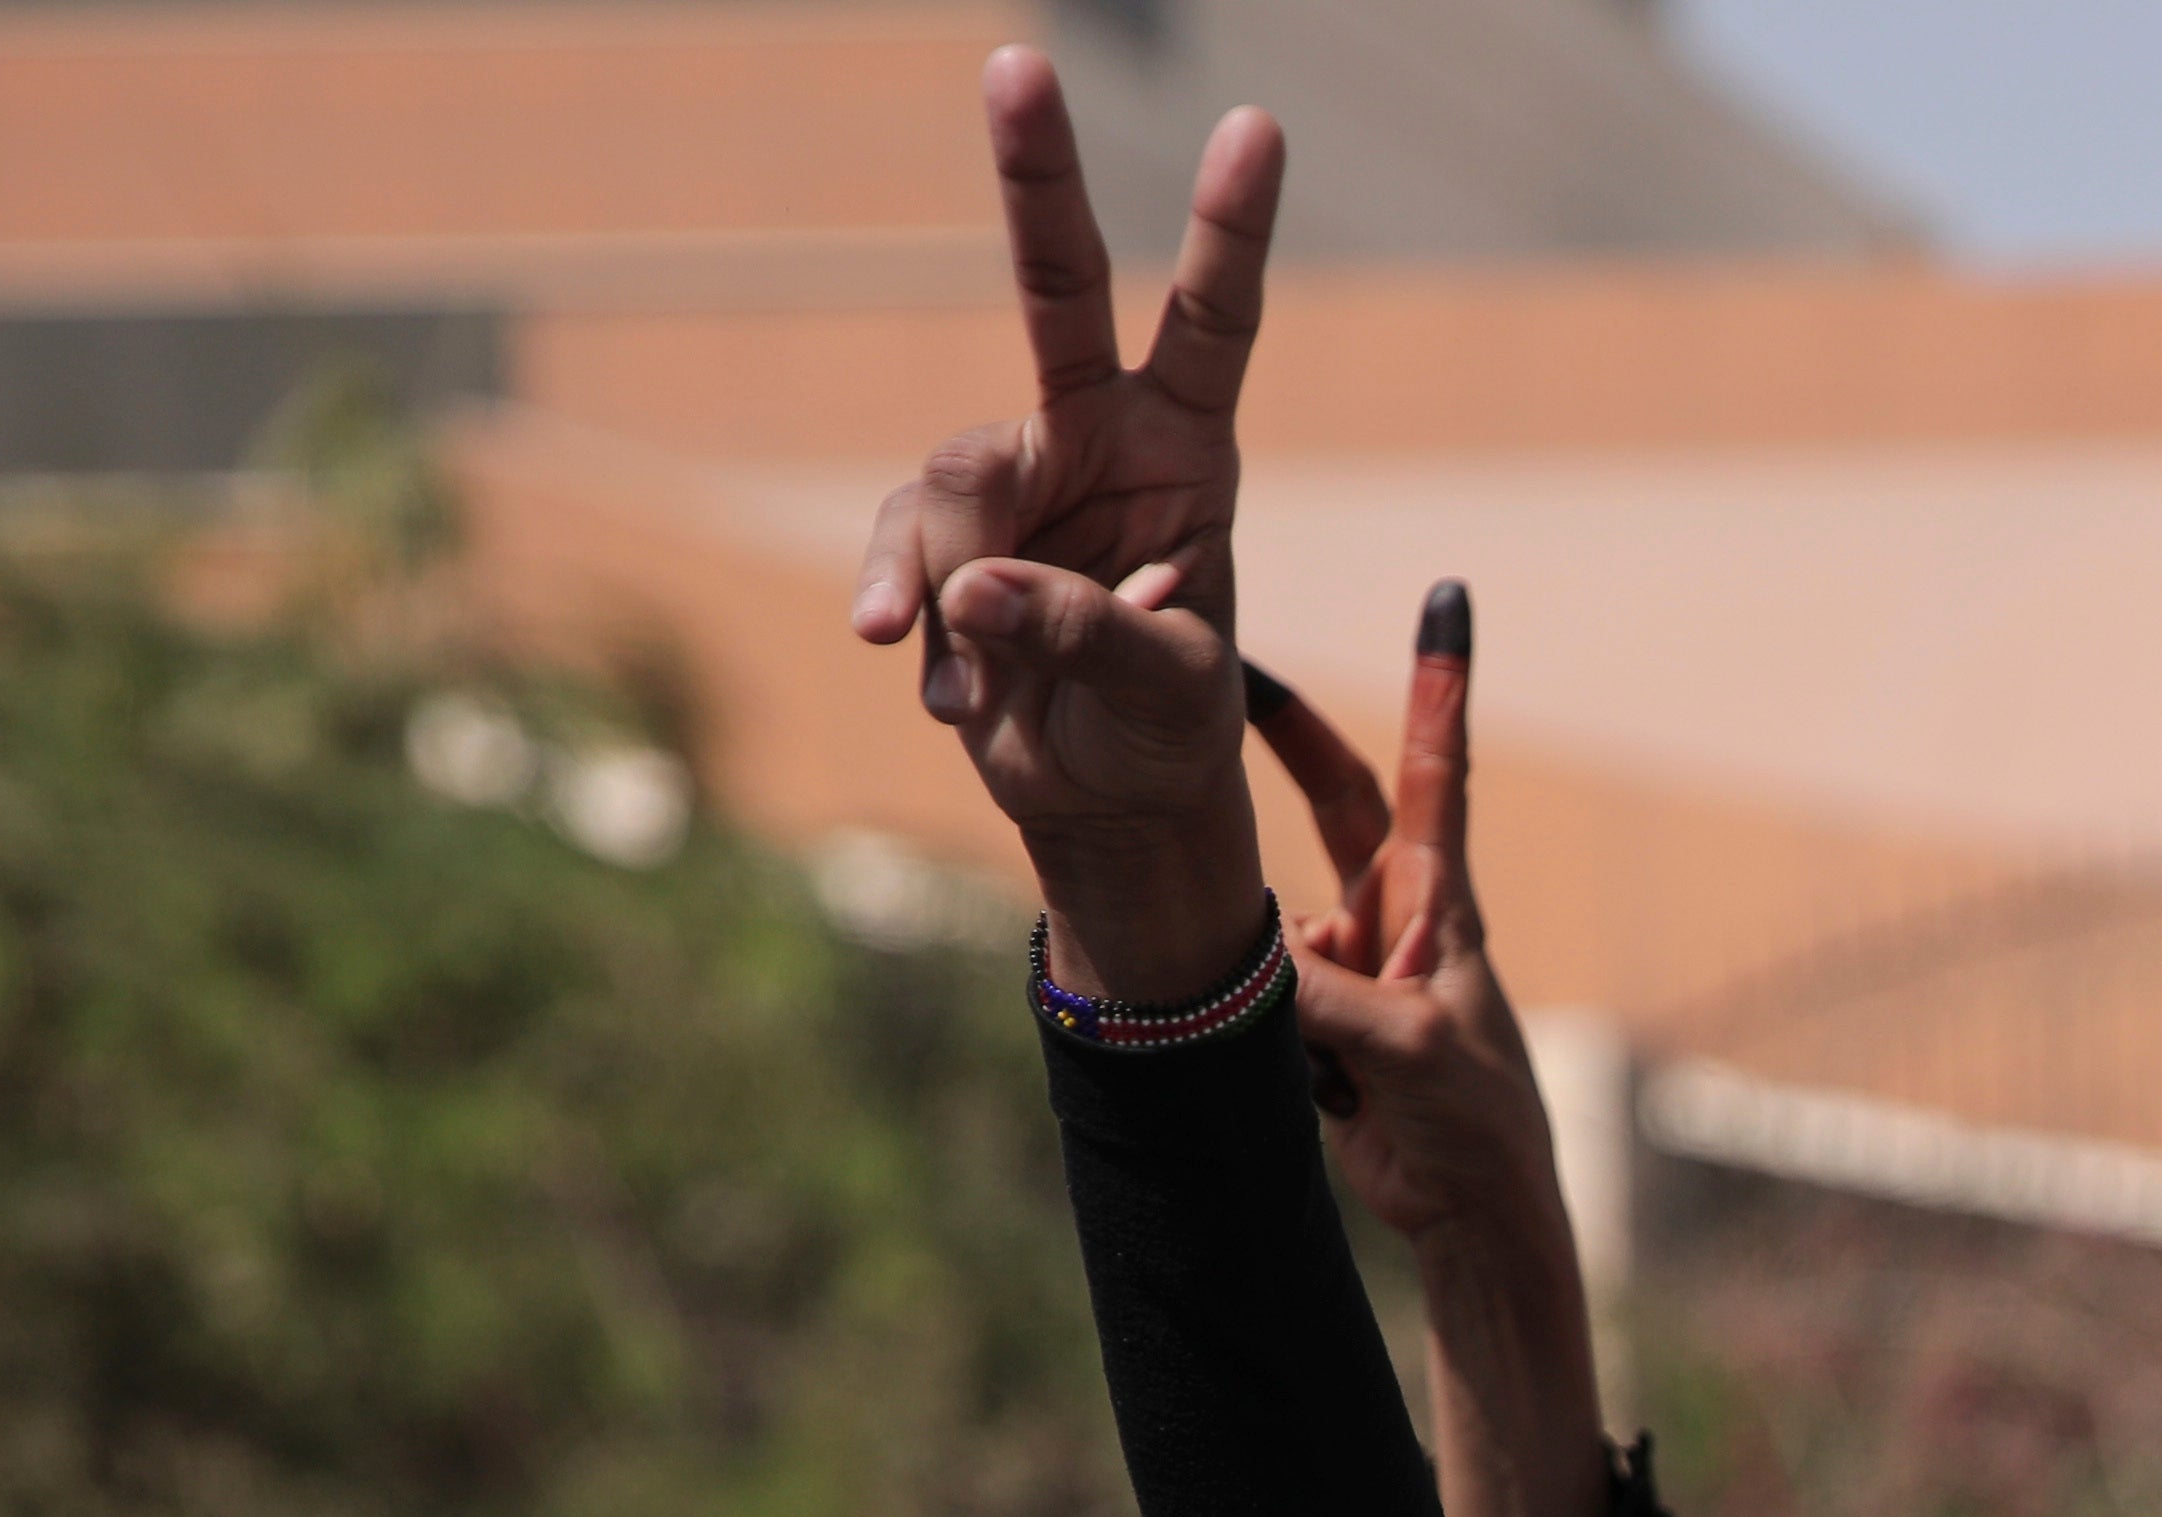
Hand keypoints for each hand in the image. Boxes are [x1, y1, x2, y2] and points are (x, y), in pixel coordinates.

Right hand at [848, 47, 1276, 1004]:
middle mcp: (1096, 434)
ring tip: (969, 683)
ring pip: (952, 479)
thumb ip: (1086, 634)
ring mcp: (1011, 479)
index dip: (1230, 228)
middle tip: (1018, 63)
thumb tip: (971, 591)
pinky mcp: (943, 542)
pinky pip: (905, 556)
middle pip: (1054, 287)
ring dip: (944, 579)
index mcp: (1188, 450)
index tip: (1256, 126)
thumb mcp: (1164, 695)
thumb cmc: (1166, 733)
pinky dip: (908, 617)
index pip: (1214, 321)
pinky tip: (946, 699)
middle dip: (1035, 177)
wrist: (1105, 798)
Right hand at [1245, 603, 1569, 1255]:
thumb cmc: (1472, 1120)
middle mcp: (1395, 916)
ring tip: (1324, 1047)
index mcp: (1438, 903)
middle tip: (1229, 665)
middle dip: (1282, 739)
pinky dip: (1269, 1030)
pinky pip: (1268, 995)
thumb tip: (1252, 957)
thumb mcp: (1401, 1047)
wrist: (1473, 1211)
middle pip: (1330, 801)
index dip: (1437, 687)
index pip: (1430, 773)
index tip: (1449, 602)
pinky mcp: (1323, 1021)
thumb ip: (1322, 994)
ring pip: (1278, 921)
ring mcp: (1356, 965)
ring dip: (1273, 968)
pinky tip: (1316, 1088)